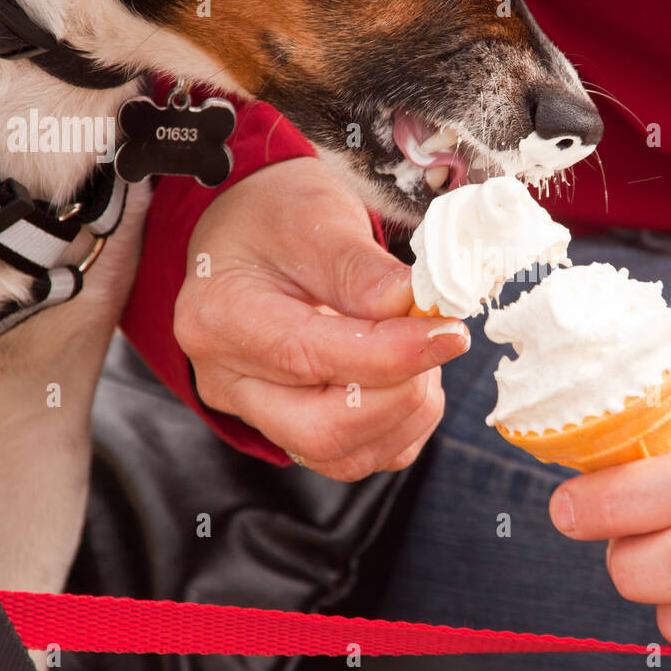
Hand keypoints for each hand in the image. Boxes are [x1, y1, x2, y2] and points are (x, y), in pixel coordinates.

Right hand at [174, 158, 468, 479]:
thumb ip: (363, 270)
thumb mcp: (318, 217)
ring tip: (424, 351)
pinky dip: (400, 426)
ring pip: (342, 455)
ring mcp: (256, 411)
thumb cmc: (278, 215)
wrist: (255, 231)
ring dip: (406, 413)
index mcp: (221, 316)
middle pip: (321, 429)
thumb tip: (414, 308)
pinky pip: (355, 456)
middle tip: (439, 342)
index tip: (449, 333)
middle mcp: (227, 378)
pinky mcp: (290, 428)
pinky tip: (410, 377)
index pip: (309, 358)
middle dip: (400, 395)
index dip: (390, 355)